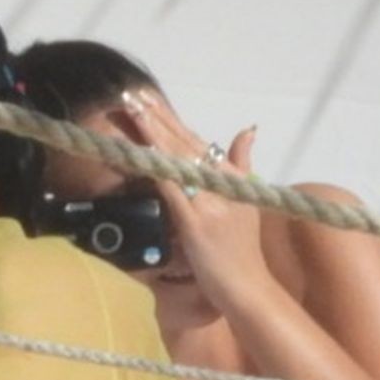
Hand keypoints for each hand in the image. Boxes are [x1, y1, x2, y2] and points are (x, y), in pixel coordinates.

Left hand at [123, 90, 269, 310]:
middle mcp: (222, 183)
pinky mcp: (196, 222)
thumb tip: (248, 130)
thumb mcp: (247, 203)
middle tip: (131, 92)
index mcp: (232, 177)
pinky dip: (158, 167)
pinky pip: (173, 189)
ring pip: (177, 159)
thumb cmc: (243, 250)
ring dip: (153, 133)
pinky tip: (143, 151)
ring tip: (132, 109)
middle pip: (184, 143)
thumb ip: (243, 165)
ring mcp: (209, 202)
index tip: (147, 97)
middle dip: (156, 116)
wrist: (248, 286)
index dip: (170, 118)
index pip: (196, 141)